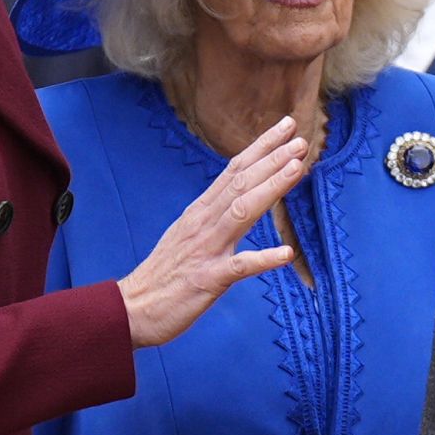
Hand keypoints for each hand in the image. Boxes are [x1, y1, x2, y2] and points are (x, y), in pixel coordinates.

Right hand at [117, 116, 305, 348]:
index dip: (262, 147)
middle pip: (242, 183)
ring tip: (297, 169)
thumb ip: (216, 212)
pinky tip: (287, 254)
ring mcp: (206, 249)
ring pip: (242, 212)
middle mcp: (204, 222)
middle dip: (273, 159)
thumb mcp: (190, 231)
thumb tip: (242, 192)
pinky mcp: (207, 279)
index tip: (286, 126)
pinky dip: (263, 259)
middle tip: (302, 140)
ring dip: (271, 188)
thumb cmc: (165, 272)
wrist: (132, 308)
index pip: (235, 169)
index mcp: (201, 210)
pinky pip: (239, 267)